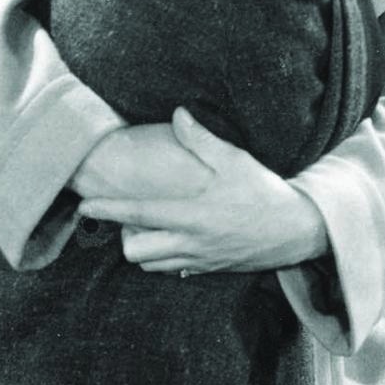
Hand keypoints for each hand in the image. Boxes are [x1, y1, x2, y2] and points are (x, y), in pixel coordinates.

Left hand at [76, 108, 327, 273]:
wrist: (298, 229)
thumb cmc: (266, 193)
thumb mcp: (237, 161)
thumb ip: (203, 140)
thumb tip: (179, 114)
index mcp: (193, 215)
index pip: (139, 214)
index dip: (108, 210)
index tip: (85, 205)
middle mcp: (191, 243)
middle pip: (136, 251)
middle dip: (127, 235)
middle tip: (135, 216)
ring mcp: (200, 260)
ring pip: (152, 264)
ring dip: (145, 248)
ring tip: (155, 226)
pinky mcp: (211, 268)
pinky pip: (175, 271)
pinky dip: (168, 258)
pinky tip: (179, 240)